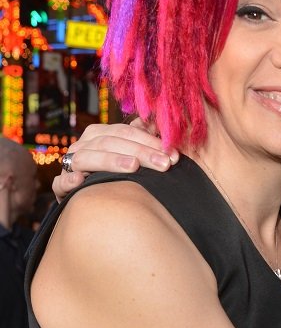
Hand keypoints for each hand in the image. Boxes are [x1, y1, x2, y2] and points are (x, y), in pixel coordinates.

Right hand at [53, 120, 177, 200]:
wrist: (93, 204)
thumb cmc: (116, 176)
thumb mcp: (131, 156)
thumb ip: (142, 139)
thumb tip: (158, 123)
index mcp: (100, 135)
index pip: (126, 132)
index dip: (150, 141)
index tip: (173, 154)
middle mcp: (83, 145)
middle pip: (111, 143)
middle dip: (140, 152)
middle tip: (164, 164)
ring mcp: (71, 164)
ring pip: (88, 157)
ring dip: (111, 161)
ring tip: (133, 167)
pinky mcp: (61, 186)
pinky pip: (61, 182)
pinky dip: (69, 180)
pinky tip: (81, 180)